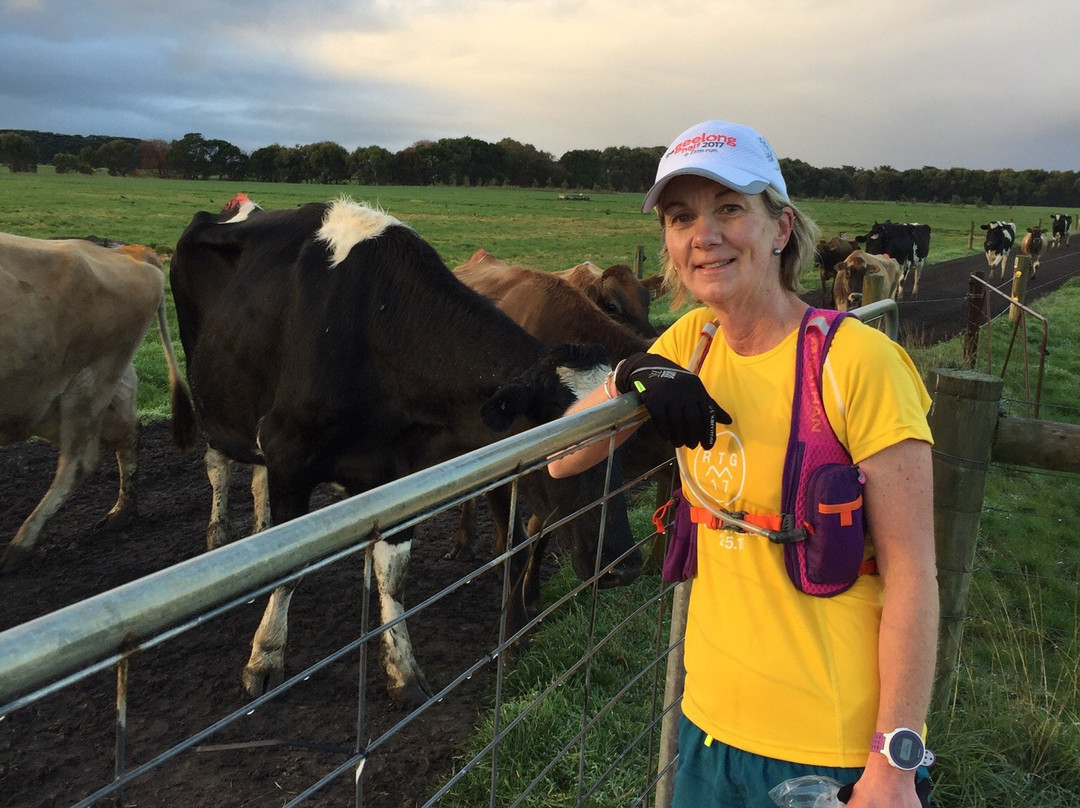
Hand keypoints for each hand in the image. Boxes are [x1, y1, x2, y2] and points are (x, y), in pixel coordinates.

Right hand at [613, 353, 730, 448]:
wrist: (653, 368)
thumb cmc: (679, 384)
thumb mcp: (696, 391)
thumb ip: (711, 406)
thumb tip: (729, 420)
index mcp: (698, 390)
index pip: (707, 413)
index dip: (708, 432)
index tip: (707, 446)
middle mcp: (685, 392)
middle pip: (692, 419)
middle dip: (693, 436)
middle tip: (692, 446)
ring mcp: (669, 395)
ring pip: (677, 421)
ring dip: (679, 436)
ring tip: (679, 443)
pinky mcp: (654, 399)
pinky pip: (661, 420)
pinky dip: (665, 431)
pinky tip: (667, 437)